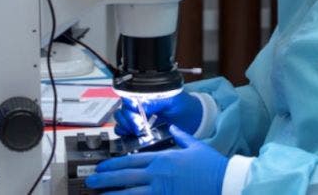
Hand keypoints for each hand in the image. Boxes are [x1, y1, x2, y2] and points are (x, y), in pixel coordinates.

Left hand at [85, 125, 227, 194]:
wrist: (226, 183)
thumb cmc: (212, 166)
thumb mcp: (196, 146)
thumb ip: (181, 137)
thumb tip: (174, 128)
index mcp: (163, 159)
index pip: (132, 160)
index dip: (114, 164)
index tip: (102, 167)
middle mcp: (158, 174)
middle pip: (125, 176)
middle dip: (105, 179)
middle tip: (90, 182)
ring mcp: (161, 191)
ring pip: (129, 194)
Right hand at [114, 92, 201, 136]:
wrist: (192, 119)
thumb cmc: (183, 105)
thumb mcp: (172, 98)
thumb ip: (157, 101)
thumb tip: (142, 105)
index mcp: (144, 94)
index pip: (127, 98)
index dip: (130, 109)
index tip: (138, 117)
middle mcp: (137, 105)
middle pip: (121, 111)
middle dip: (128, 120)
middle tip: (139, 129)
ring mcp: (136, 118)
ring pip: (120, 121)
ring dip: (125, 128)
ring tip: (137, 133)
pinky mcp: (136, 132)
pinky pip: (123, 133)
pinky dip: (125, 136)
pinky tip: (134, 137)